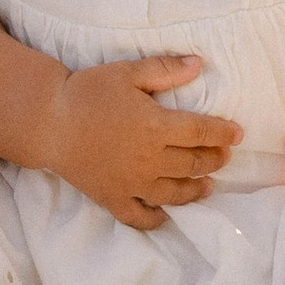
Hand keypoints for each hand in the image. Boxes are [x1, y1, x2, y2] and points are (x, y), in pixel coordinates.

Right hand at [45, 56, 241, 229]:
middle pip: (194, 164)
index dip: (223, 134)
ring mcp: (132, 183)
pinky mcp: (113, 198)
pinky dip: (157, 219)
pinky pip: (140, 217)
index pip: (202, 133)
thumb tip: (199, 64)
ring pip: (175, 193)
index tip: (237, 134)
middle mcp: (149, 159)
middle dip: (214, 160)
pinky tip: (166, 215)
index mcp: (156, 127)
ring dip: (196, 190)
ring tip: (207, 186)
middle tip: (223, 156)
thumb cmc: (87, 92)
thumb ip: (164, 70)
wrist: (47, 122)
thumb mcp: (126, 72)